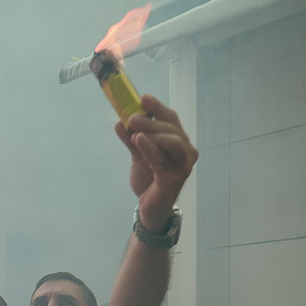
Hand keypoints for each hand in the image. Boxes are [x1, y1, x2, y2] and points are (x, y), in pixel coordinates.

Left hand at [114, 95, 198, 230]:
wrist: (149, 207)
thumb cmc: (148, 179)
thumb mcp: (137, 155)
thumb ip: (130, 139)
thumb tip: (119, 122)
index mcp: (179, 142)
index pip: (171, 119)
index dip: (158, 107)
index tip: (142, 98)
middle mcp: (186, 152)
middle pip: (172, 129)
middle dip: (151, 120)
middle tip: (132, 116)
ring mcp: (183, 165)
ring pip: (172, 142)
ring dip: (153, 132)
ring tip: (134, 128)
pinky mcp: (174, 179)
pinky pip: (162, 161)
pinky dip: (150, 149)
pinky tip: (138, 140)